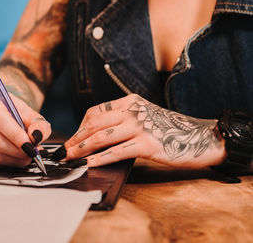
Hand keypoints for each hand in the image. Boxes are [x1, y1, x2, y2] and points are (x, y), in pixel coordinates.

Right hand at [0, 92, 50, 167]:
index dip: (16, 136)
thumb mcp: (33, 116)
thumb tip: (37, 138)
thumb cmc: (20, 115)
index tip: (31, 146)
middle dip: (18, 151)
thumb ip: (39, 126)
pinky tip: (15, 158)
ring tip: (26, 157)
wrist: (7, 114)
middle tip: (32, 154)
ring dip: (14, 160)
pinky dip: (6, 163)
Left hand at [53, 94, 225, 167]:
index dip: (80, 127)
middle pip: (94, 123)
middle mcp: (133, 110)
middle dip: (76, 139)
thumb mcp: (144, 116)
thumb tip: (97, 137)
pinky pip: (118, 152)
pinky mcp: (148, 143)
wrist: (201, 137)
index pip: (96, 112)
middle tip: (64, 151)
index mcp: (130, 101)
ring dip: (82, 148)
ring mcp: (141, 126)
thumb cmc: (170, 129)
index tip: (73, 140)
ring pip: (102, 136)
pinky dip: (101, 159)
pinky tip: (90, 164)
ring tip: (71, 158)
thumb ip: (123, 120)